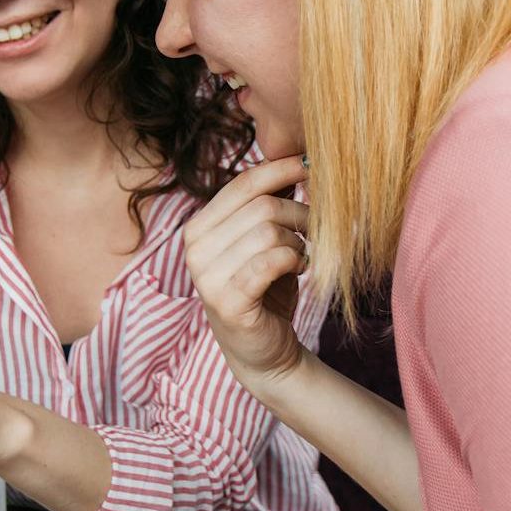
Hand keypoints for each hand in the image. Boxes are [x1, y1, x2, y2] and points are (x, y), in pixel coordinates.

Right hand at [182, 155, 311, 388]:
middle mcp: (195, 248)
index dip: (279, 170)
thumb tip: (295, 160)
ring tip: (303, 255)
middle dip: (299, 214)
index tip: (309, 165)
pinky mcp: (227, 301)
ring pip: (269, 232)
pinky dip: (294, 260)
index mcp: (198, 227)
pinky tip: (300, 269)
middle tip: (316, 229)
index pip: (242, 185)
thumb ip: (269, 205)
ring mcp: (206, 276)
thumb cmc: (265, 290)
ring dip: (298, 241)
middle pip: (261, 206)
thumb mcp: (263, 241)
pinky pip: (270, 262)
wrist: (263, 350)